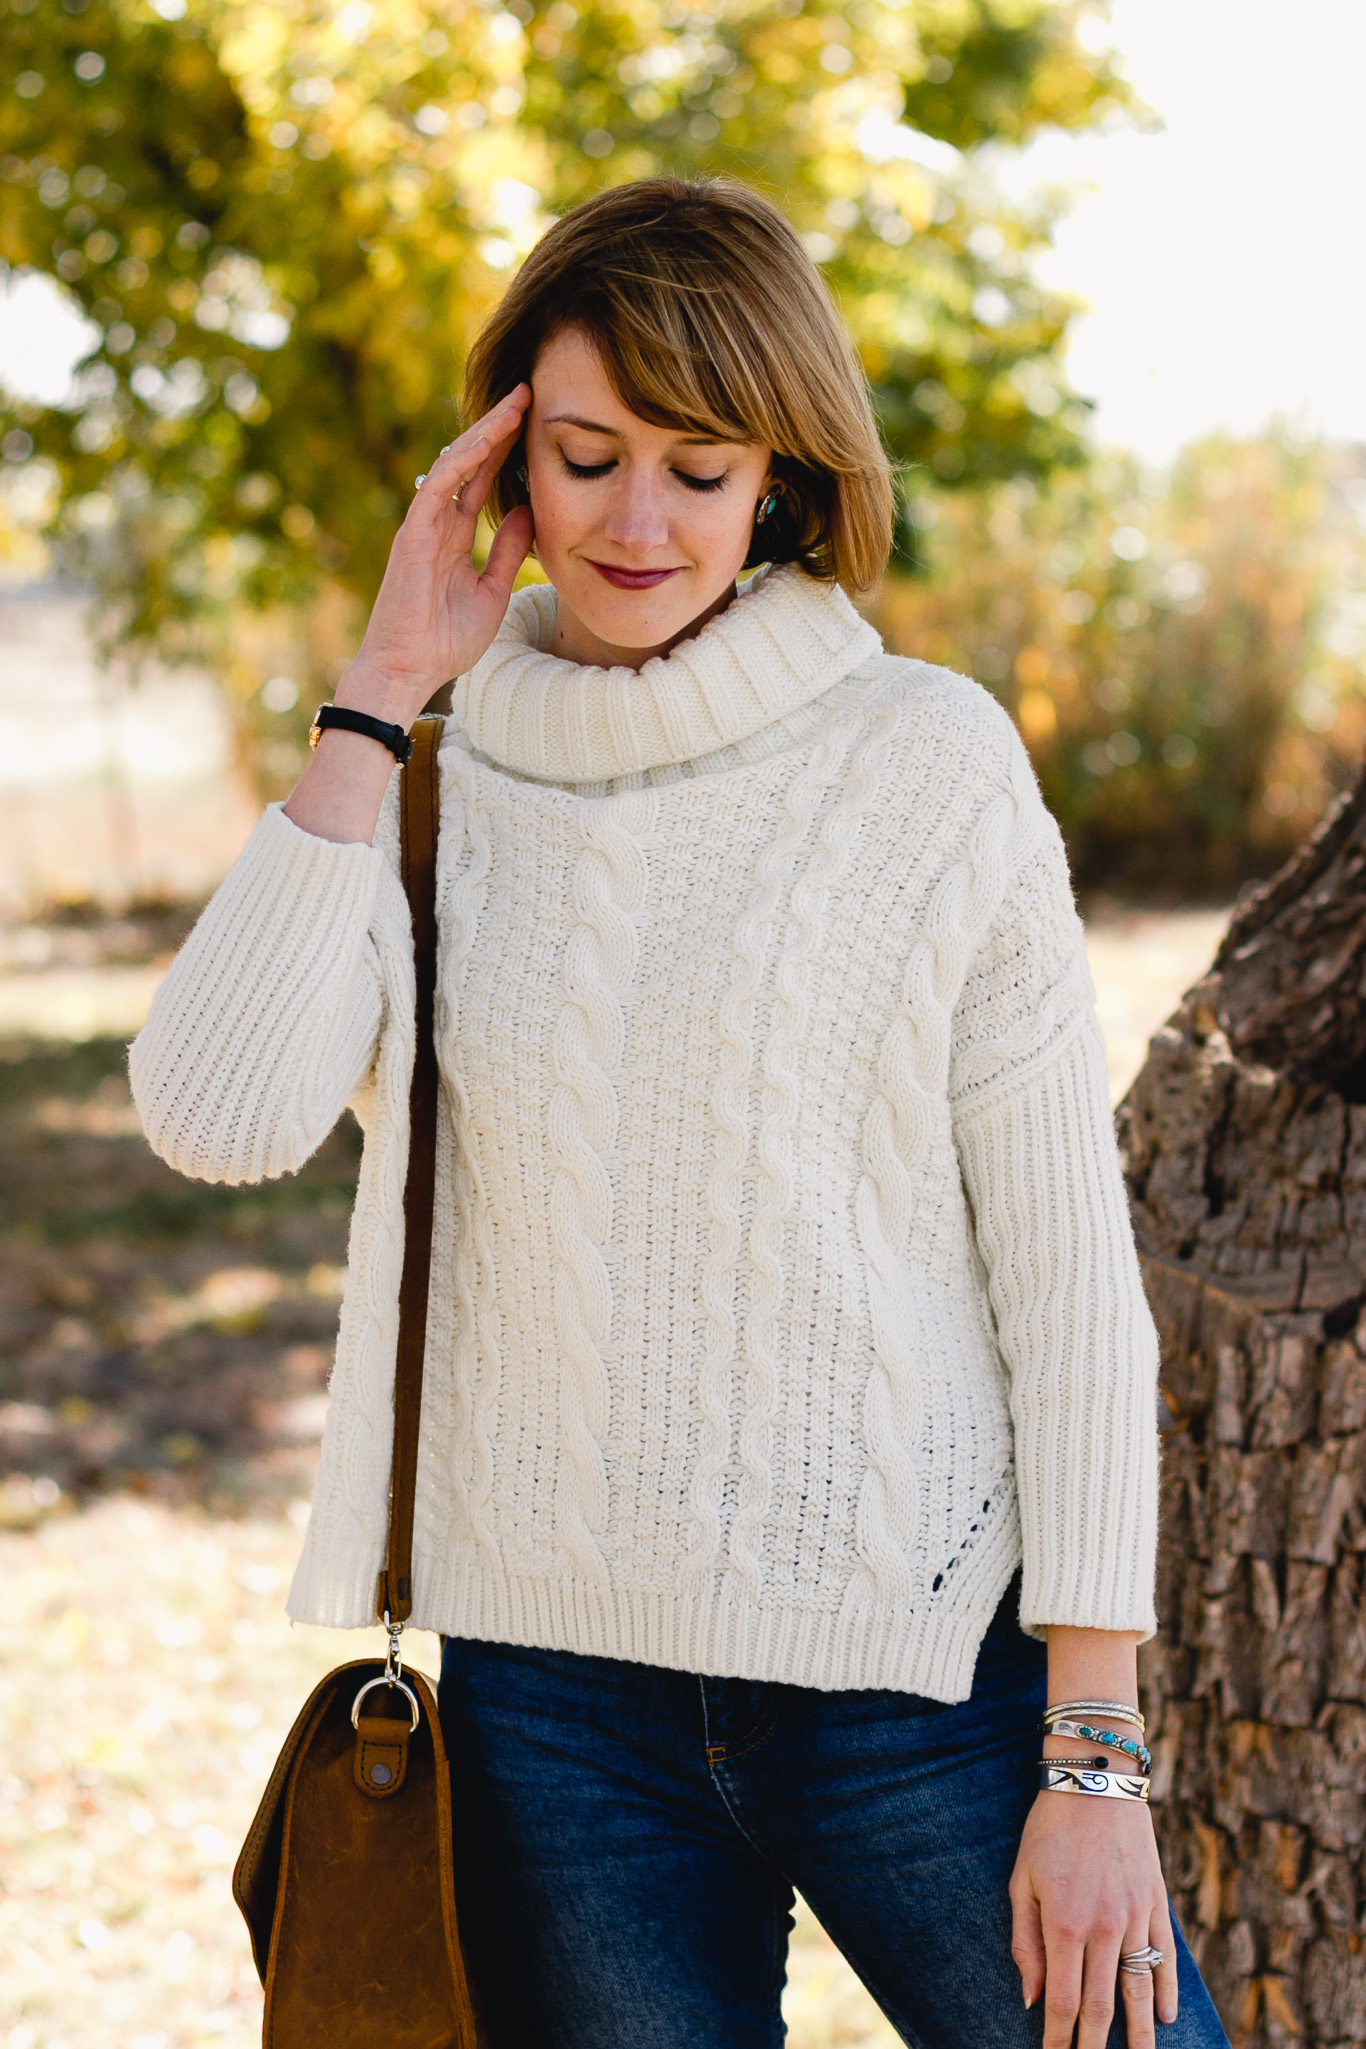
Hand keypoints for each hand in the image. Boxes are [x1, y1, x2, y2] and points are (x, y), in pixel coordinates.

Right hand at [336, 385, 532, 725]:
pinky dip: (462, 461)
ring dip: (486, 432)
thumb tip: (530, 512)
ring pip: (455, 464)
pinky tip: (487, 438)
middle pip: (471, 462)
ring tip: (515, 403)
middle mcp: (438, 523)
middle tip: (529, 392)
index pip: (484, 481)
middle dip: (499, 427)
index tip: (536, 421)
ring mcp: (423, 525)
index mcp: (455, 536)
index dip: (508, 450)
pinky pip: (438, 486)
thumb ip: (508, 551)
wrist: (410, 671)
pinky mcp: (413, 533)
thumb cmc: (446, 642)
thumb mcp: (492, 591)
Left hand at [1010, 1791, 1177, 2046]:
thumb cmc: (1049, 1829)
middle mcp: (1104, 1929)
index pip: (1063, 2001)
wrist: (1097, 1779)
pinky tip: (1164, 2018)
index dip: (1058, 2039)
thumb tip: (1031, 1999)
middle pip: (1101, 2006)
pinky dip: (1166, 1991)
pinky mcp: (1157, 1903)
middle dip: (1094, 2044)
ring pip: (1139, 1991)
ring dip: (1138, 2034)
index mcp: (1065, 1925)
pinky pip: (1164, 1958)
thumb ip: (1025, 1943)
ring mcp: (1136, 1918)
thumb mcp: (1022, 1881)